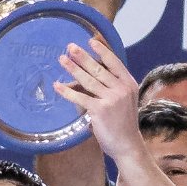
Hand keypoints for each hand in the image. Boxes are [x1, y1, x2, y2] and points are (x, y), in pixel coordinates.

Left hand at [60, 34, 140, 154]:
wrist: (127, 144)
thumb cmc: (123, 123)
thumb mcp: (124, 100)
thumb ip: (112, 87)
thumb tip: (89, 75)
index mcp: (129, 83)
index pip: (114, 62)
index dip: (102, 50)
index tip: (91, 40)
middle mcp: (121, 88)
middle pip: (98, 68)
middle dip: (82, 56)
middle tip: (70, 47)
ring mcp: (111, 99)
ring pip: (88, 80)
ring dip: (72, 68)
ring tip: (61, 59)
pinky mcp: (99, 110)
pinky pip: (80, 97)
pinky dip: (67, 91)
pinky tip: (57, 86)